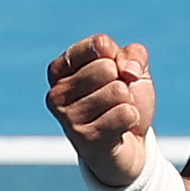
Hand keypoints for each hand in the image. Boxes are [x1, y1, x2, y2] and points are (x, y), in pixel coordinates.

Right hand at [45, 34, 157, 185]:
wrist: (131, 145)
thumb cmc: (124, 102)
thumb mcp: (131, 69)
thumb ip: (133, 55)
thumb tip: (128, 70)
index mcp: (61, 70)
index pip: (99, 45)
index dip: (119, 58)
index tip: (114, 75)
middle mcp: (56, 93)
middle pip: (106, 67)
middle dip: (123, 83)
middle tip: (116, 100)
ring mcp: (67, 118)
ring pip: (117, 91)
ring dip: (127, 103)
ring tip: (116, 115)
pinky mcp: (85, 139)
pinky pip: (125, 113)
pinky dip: (131, 119)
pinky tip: (120, 130)